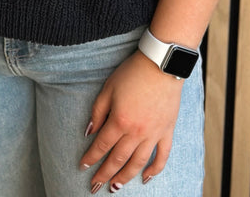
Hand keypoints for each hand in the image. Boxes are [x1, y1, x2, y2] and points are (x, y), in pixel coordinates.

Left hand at [80, 50, 182, 189]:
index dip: (91, 157)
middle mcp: (136, 132)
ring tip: (115, 187)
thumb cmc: (132, 73)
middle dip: (104, 173)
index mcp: (120, 120)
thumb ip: (98, 111)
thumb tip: (89, 131)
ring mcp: (153, 133)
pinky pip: (162, 156)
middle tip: (95, 186)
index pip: (102, 145)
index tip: (82, 166)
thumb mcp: (108, 88)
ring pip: (138, 162)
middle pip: (118, 158)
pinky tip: (146, 178)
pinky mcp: (167, 131)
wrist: (161, 64)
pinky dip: (154, 169)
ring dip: (125, 177)